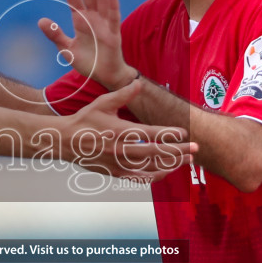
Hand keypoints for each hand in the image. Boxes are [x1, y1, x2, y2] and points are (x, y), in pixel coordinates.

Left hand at [38, 0, 136, 91]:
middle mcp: (93, 18)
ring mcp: (104, 24)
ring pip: (103, 1)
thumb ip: (55, 35)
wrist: (105, 76)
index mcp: (81, 20)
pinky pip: (114, 17)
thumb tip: (41, 20)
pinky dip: (113, 5)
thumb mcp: (67, 49)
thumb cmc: (88, 61)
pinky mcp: (114, 34)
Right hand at [60, 79, 192, 181]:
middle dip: (178, 151)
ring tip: (187, 161)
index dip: (168, 134)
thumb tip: (138, 84)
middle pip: (155, 152)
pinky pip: (139, 178)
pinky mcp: (115, 173)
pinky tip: (166, 172)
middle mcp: (120, 149)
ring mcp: (118, 164)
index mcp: (119, 131)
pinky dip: (154, 177)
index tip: (183, 133)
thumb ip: (123, 95)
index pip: (149, 133)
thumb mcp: (102, 103)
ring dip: (171, 164)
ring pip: (150, 167)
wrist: (66, 142)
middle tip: (195, 149)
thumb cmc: (85, 120)